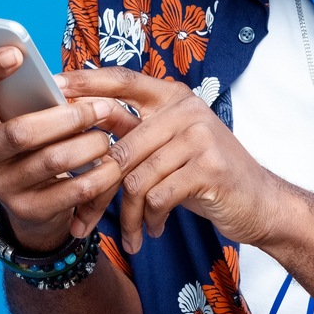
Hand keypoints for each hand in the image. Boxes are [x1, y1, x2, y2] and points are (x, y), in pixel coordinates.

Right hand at [0, 48, 133, 252]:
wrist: (33, 204)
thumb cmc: (33, 142)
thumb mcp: (22, 116)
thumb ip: (30, 96)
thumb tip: (63, 82)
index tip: (17, 53)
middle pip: (19, 132)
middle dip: (67, 118)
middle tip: (102, 107)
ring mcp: (0, 186)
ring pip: (52, 161)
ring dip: (89, 145)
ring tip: (108, 134)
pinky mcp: (27, 211)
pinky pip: (73, 191)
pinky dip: (99, 175)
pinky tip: (113, 164)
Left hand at [56, 67, 295, 254]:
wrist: (259, 202)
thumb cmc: (204, 176)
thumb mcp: (169, 147)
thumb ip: (134, 134)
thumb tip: (77, 129)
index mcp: (172, 97)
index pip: (122, 79)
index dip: (86, 82)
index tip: (54, 86)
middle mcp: (185, 109)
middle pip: (119, 147)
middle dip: (97, 191)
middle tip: (83, 222)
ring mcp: (199, 136)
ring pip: (134, 178)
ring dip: (127, 215)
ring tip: (131, 234)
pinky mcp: (209, 167)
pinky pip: (157, 196)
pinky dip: (150, 220)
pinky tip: (154, 230)